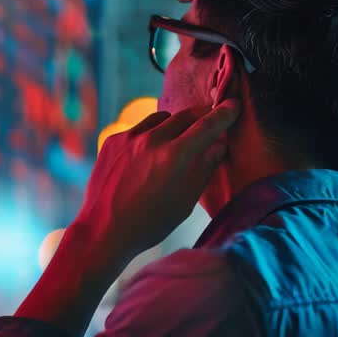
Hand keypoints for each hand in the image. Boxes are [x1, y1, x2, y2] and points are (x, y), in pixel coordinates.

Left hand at [72, 101, 240, 269]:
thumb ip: (204, 169)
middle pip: (185, 116)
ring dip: (175, 124)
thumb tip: (219, 146)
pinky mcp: (112, 142)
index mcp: (175, 157)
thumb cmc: (150, 223)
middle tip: (210, 119)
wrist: (104, 231)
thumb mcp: (185, 201)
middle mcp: (152, 141)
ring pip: (161, 118)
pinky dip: (150, 135)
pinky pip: (139, 129)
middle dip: (201, 115)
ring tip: (178, 139)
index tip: (233, 105)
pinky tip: (149, 153)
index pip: (207, 126)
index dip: (224, 114)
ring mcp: (129, 138)